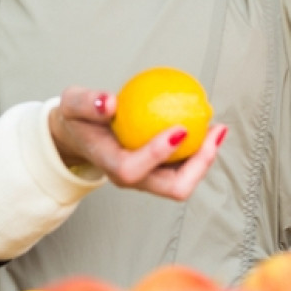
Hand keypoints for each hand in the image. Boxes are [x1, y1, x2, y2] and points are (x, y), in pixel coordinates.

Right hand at [48, 87, 226, 201]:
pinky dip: (200, 149)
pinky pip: (184, 166)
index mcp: (110, 165)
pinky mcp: (158, 171)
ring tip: (217, 128)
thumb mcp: (73, 103)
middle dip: (199, 166)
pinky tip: (209, 125)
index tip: (180, 129)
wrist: (79, 132)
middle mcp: (131, 178)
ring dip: (205, 158)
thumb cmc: (78, 118)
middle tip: (213, 133)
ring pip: (184, 181)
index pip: (133, 169)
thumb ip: (87, 103)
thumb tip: (110, 102)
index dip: (157, 154)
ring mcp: (147, 178)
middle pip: (171, 187)